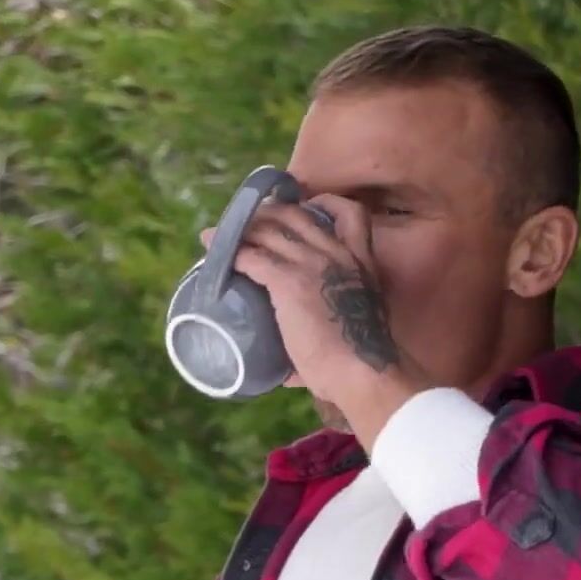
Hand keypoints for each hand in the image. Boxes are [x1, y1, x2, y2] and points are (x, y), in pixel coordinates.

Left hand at [197, 196, 427, 442]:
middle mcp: (337, 254)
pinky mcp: (287, 281)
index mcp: (362, 262)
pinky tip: (215, 256)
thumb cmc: (362, 363)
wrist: (365, 374)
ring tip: (218, 237)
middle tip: (246, 227)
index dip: (322, 205)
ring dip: (239, 231)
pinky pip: (250, 256)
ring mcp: (312, 264)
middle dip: (266, 214)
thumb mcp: (357, 327)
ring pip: (267, 230)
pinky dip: (228, 253)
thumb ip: (329, 328)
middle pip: (295, 215)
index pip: (351, 213)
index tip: (302, 210)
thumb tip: (291, 369)